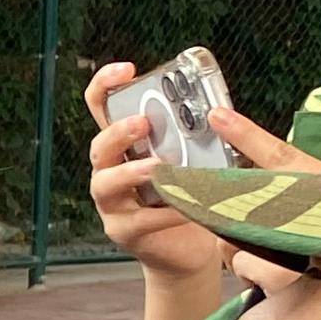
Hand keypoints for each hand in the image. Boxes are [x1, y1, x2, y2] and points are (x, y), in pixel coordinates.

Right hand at [85, 71, 238, 280]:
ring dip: (130, 172)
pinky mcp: (124, 231)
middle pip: (99, 146)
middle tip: (143, 123)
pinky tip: (187, 206)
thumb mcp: (195, 158)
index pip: (102, 107)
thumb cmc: (193, 195)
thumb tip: (221, 109)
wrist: (192, 250)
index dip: (106, 85)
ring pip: (106, 183)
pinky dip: (164, 212)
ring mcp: (112, 203)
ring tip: (156, 168)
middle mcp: (110, 170)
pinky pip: (139, 220)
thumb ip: (195, 137)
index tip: (126, 70)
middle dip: (118, 132)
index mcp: (126, 145)